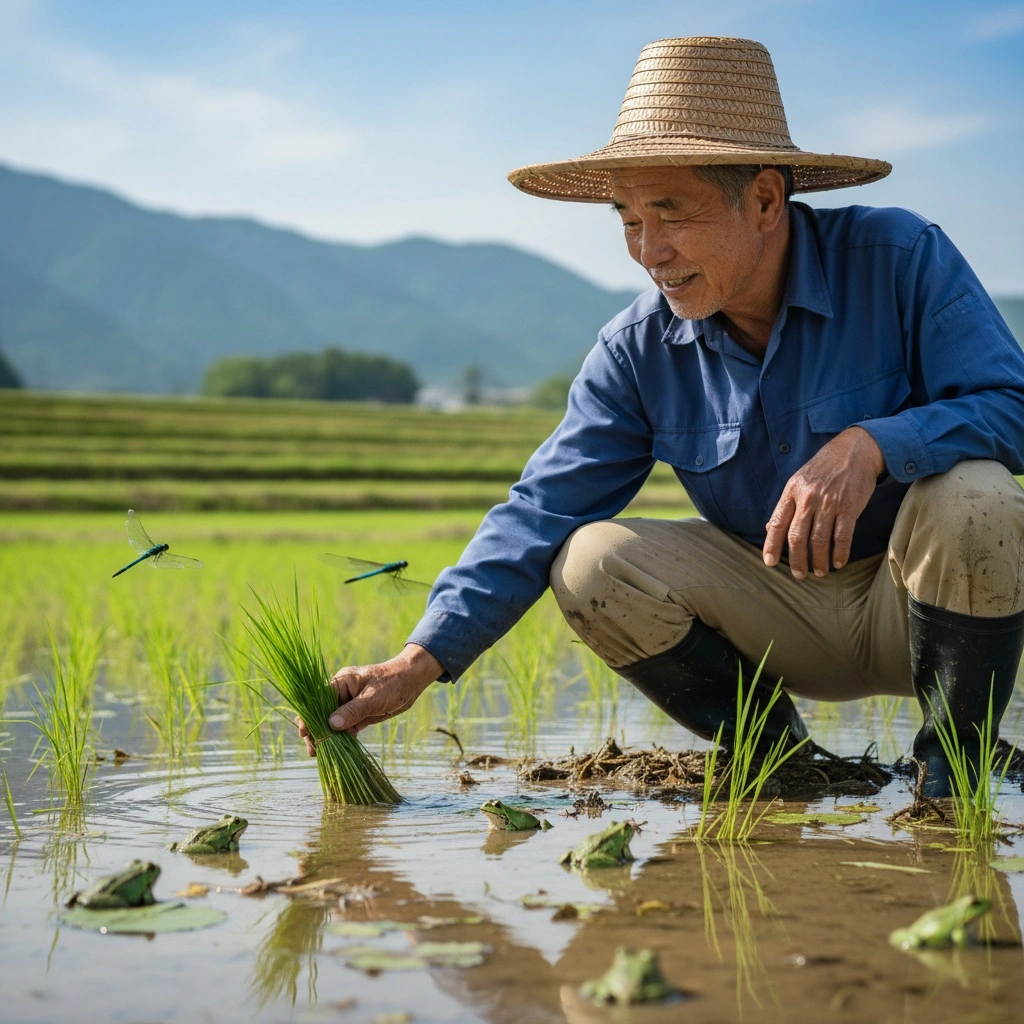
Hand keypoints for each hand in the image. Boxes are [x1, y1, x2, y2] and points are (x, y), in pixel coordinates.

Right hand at [296, 643, 442, 755]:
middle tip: (313, 750)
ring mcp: (351, 704)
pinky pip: (346, 727)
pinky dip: (341, 737)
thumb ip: (353, 711)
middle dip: (316, 730)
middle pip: (323, 713)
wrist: (412, 681)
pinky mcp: (360, 713)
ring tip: (319, 754)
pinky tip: (337, 750)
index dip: (309, 716)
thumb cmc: (393, 683)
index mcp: (341, 682)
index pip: (318, 700)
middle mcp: (343, 692)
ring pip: (334, 722)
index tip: (304, 733)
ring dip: (328, 737)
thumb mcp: (373, 698)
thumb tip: (331, 724)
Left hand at [763, 426, 884, 578]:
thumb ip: (787, 505)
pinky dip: (840, 553)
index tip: (769, 563)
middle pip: (797, 536)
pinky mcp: (850, 507)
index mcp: (792, 491)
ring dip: (819, 560)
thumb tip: (771, 528)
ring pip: (819, 540)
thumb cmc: (824, 468)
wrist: (855, 450)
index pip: (778, 523)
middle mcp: (808, 498)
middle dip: (797, 560)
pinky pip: (843, 536)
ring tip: (819, 571)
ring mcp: (829, 503)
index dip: (772, 545)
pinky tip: (838, 562)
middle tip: (799, 575)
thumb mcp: (799, 480)